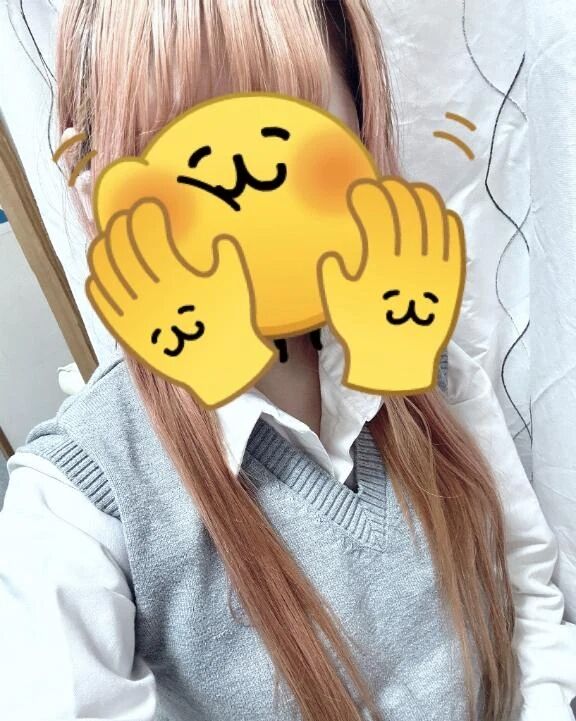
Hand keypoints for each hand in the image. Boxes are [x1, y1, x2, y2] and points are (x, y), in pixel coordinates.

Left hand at [86, 198, 275, 407]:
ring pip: (109, 276)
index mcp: (177, 277)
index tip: (147, 205)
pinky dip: (98, 289)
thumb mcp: (237, 285)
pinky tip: (95, 277)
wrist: (221, 369)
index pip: (152, 238)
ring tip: (104, 240)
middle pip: (126, 253)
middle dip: (122, 229)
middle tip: (123, 217)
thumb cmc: (232, 326)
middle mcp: (152, 293)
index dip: (146, 218)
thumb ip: (227, 257)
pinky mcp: (129, 334)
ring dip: (104, 254)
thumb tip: (222, 240)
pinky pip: (105, 307)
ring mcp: (137, 314)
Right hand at [318, 177, 464, 392]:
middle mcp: (409, 260)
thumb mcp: (337, 303)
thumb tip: (333, 256)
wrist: (397, 362)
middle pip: (406, 212)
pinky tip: (440, 213)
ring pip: (432, 222)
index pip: (377, 216)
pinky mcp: (450, 278)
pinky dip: (446, 223)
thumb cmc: (363, 333)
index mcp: (379, 263)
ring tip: (412, 191)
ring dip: (421, 201)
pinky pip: (452, 243)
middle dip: (394, 193)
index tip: (360, 190)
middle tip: (386, 186)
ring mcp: (433, 267)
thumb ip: (332, 274)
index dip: (369, 197)